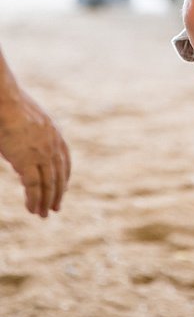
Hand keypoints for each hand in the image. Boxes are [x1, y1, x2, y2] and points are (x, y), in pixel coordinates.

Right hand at [0, 83, 70, 216]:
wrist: (6, 102)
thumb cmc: (13, 109)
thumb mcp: (31, 124)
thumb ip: (35, 140)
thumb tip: (28, 158)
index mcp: (55, 134)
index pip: (65, 161)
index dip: (64, 177)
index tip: (63, 189)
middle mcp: (53, 145)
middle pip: (60, 175)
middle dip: (58, 193)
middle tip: (55, 208)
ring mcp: (42, 153)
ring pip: (49, 184)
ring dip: (46, 201)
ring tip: (43, 214)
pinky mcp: (27, 161)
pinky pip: (33, 186)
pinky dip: (34, 200)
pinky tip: (31, 209)